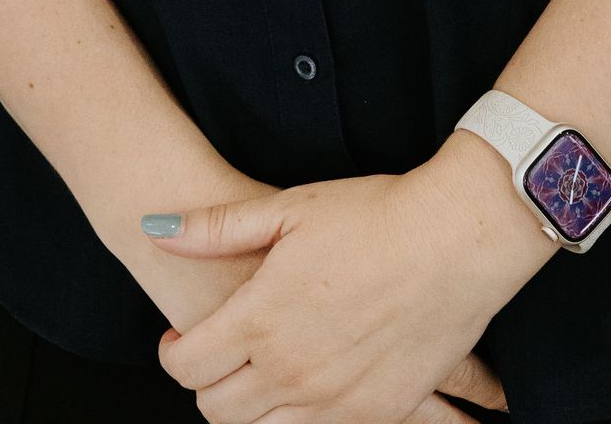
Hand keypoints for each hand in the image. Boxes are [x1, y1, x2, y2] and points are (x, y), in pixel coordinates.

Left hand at [147, 138, 548, 420]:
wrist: (456, 239)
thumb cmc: (373, 215)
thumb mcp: (288, 208)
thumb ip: (215, 228)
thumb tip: (154, 226)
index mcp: (261, 321)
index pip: (187, 367)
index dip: (172, 352)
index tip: (181, 336)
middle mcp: (291, 372)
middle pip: (216, 411)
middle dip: (206, 384)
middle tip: (219, 351)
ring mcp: (334, 401)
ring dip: (249, 408)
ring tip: (261, 366)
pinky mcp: (377, 414)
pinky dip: (298, 418)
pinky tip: (307, 382)